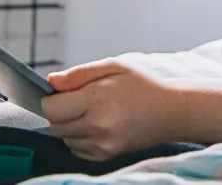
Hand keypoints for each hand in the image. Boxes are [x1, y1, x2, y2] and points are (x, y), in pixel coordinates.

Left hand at [43, 59, 187, 160]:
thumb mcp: (113, 66)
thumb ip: (79, 73)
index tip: (59, 94)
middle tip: (77, 101)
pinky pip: (77, 150)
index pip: (51, 108)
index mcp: (97, 98)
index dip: (50, 100)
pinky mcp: (107, 155)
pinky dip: (80, 139)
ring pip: (65, 139)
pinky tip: (97, 125)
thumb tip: (51, 81)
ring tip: (91, 112)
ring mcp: (102, 143)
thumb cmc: (143, 85)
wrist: (171, 112)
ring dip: (70, 126)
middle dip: (59, 113)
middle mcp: (98, 125)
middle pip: (55, 126)